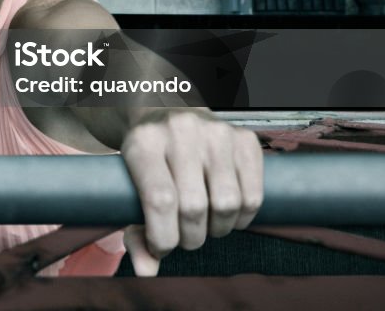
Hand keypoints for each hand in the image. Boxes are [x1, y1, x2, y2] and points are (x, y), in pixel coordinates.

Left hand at [120, 109, 262, 275]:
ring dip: (218, 229)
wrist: (168, 113)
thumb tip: (147, 271)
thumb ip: (134, 232)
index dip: (164, 237)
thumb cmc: (149, 162)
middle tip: (186, 238)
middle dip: (191, 237)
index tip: (162, 248)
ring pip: (228, 203)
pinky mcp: (245, 138)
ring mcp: (216, 133)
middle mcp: (180, 131)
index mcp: (144, 142)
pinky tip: (228, 215)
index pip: (160, 200)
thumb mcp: (130, 187)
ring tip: (207, 226)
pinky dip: (243, 218)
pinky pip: (253, 195)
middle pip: (194, 206)